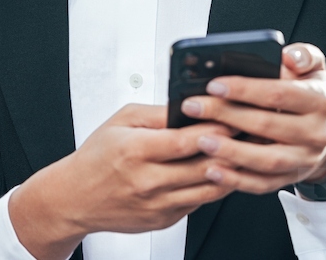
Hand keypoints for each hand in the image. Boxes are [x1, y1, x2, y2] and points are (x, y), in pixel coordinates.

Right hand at [10, 103, 241, 258]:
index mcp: (135, 150)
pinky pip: (198, 202)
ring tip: (245, 153)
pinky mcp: (164, 220)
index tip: (233, 119)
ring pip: (207, 189)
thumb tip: (190, 105)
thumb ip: (158, 112)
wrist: (76, 198)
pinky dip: (213, 186)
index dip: (214, 130)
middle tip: (250, 134)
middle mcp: (147, 181)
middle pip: (202, 167)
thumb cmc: (97, 156)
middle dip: (231, 149)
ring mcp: (157, 205)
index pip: (185, 141)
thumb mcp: (121, 120)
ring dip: (231, 171)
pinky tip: (223, 171)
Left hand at [178, 42, 325, 193]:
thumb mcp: (314, 68)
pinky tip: (213, 170)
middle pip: (266, 125)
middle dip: (226, 115)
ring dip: (231, 152)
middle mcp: (314, 132)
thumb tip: (287, 55)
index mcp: (317, 101)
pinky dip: (236, 180)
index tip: (214, 85)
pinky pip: (263, 184)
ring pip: (266, 160)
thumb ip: (303, 55)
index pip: (278, 93)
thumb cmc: (310, 95)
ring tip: (201, 140)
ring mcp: (303, 159)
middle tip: (194, 107)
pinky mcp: (291, 178)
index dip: (245, 88)